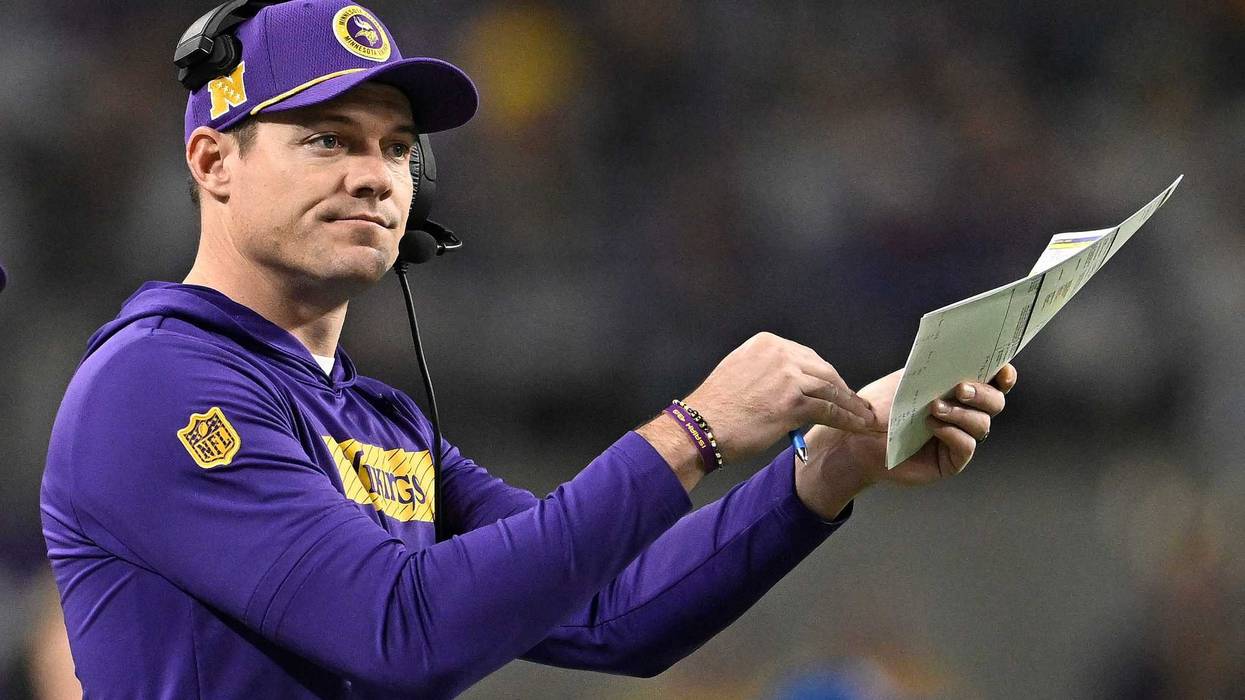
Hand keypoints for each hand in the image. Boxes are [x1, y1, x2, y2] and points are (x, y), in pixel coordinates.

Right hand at [637, 332, 880, 487]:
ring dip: (851, 406)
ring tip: (866, 418)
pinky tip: (858, 427)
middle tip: (858, 404)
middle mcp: (780, 353)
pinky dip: (847, 419)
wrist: (701, 426)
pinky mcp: (794, 401)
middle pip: (823, 370)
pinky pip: (830, 410)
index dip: (825, 376)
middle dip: (842, 390)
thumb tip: (794, 387)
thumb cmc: (716, 408)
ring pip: (831, 390)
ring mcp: (788, 376)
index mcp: (766, 343)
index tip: (837, 389)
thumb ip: (768, 372)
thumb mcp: (740, 372)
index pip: (807, 357)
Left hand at [794, 364, 1017, 518]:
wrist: (856, 438)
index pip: (991, 382)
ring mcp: (959, 438)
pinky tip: (933, 426)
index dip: (1002, 375)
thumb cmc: (880, 408)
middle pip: (995, 403)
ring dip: (962, 413)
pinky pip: (966, 446)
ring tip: (935, 408)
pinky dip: (953, 433)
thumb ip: (935, 369)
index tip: (1003, 370)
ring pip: (982, 424)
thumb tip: (960, 352)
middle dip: (983, 393)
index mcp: (956, 391)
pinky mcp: (951, 461)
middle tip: (961, 388)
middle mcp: (963, 414)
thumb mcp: (907, 380)